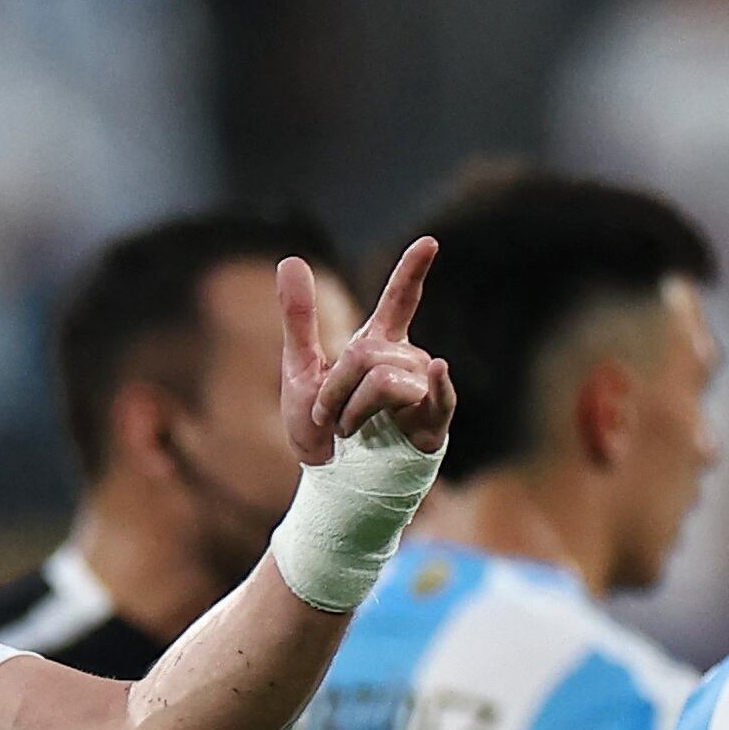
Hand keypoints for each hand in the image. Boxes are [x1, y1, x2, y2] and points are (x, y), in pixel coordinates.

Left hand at [281, 238, 452, 464]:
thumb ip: (299, 318)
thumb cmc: (320, 433)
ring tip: (351, 434)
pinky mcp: (433, 423)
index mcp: (377, 347)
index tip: (429, 242)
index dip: (412, 271)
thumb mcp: (300, 370)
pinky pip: (434, 396)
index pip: (399, 301)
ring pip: (384, 378)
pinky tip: (438, 369)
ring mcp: (423, 391)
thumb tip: (290, 258)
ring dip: (352, 410)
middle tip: (326, 419)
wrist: (329, 486)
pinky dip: (435, 385)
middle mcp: (407, 362)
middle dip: (335, 387)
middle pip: (368, 352)